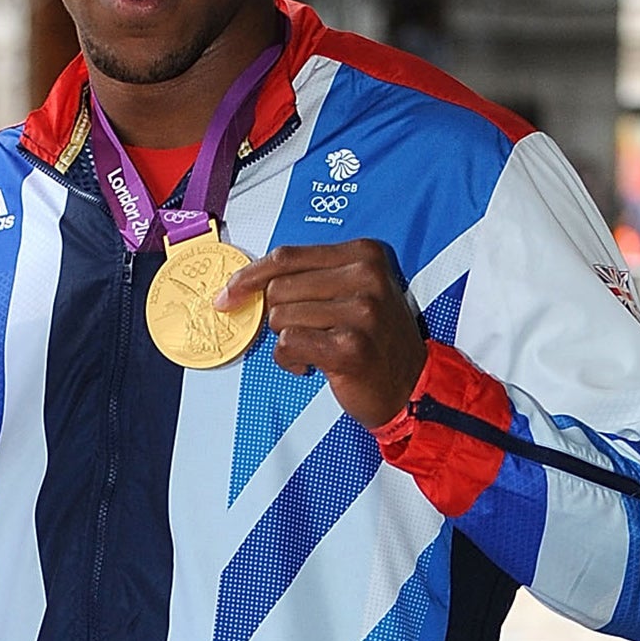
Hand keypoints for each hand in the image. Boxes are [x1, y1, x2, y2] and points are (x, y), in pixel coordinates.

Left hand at [218, 240, 427, 427]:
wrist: (409, 386)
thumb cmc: (373, 339)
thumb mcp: (350, 292)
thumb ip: (306, 279)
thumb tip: (244, 284)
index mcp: (364, 254)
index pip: (287, 256)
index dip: (250, 276)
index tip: (230, 292)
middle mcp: (366, 276)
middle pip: (279, 287)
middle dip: (278, 315)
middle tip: (305, 332)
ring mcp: (362, 311)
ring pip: (281, 316)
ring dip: (286, 340)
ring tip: (315, 349)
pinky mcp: (350, 346)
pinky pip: (288, 343)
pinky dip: (290, 359)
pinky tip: (311, 364)